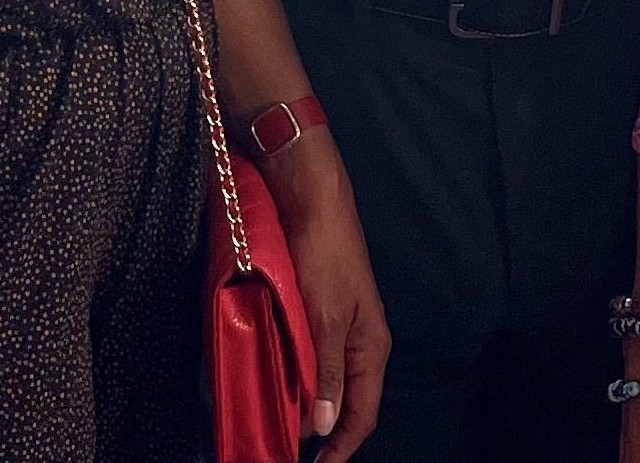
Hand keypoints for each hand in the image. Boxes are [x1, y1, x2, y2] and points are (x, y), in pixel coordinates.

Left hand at [260, 134, 388, 461]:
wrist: (311, 201)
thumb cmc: (325, 255)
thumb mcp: (325, 318)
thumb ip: (326, 373)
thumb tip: (327, 426)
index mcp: (370, 348)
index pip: (363, 414)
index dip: (341, 447)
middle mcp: (357, 343)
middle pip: (341, 402)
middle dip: (317, 430)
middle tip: (281, 446)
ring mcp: (336, 328)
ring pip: (319, 380)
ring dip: (300, 403)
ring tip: (272, 421)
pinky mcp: (315, 313)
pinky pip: (305, 356)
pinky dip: (289, 374)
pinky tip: (269, 381)